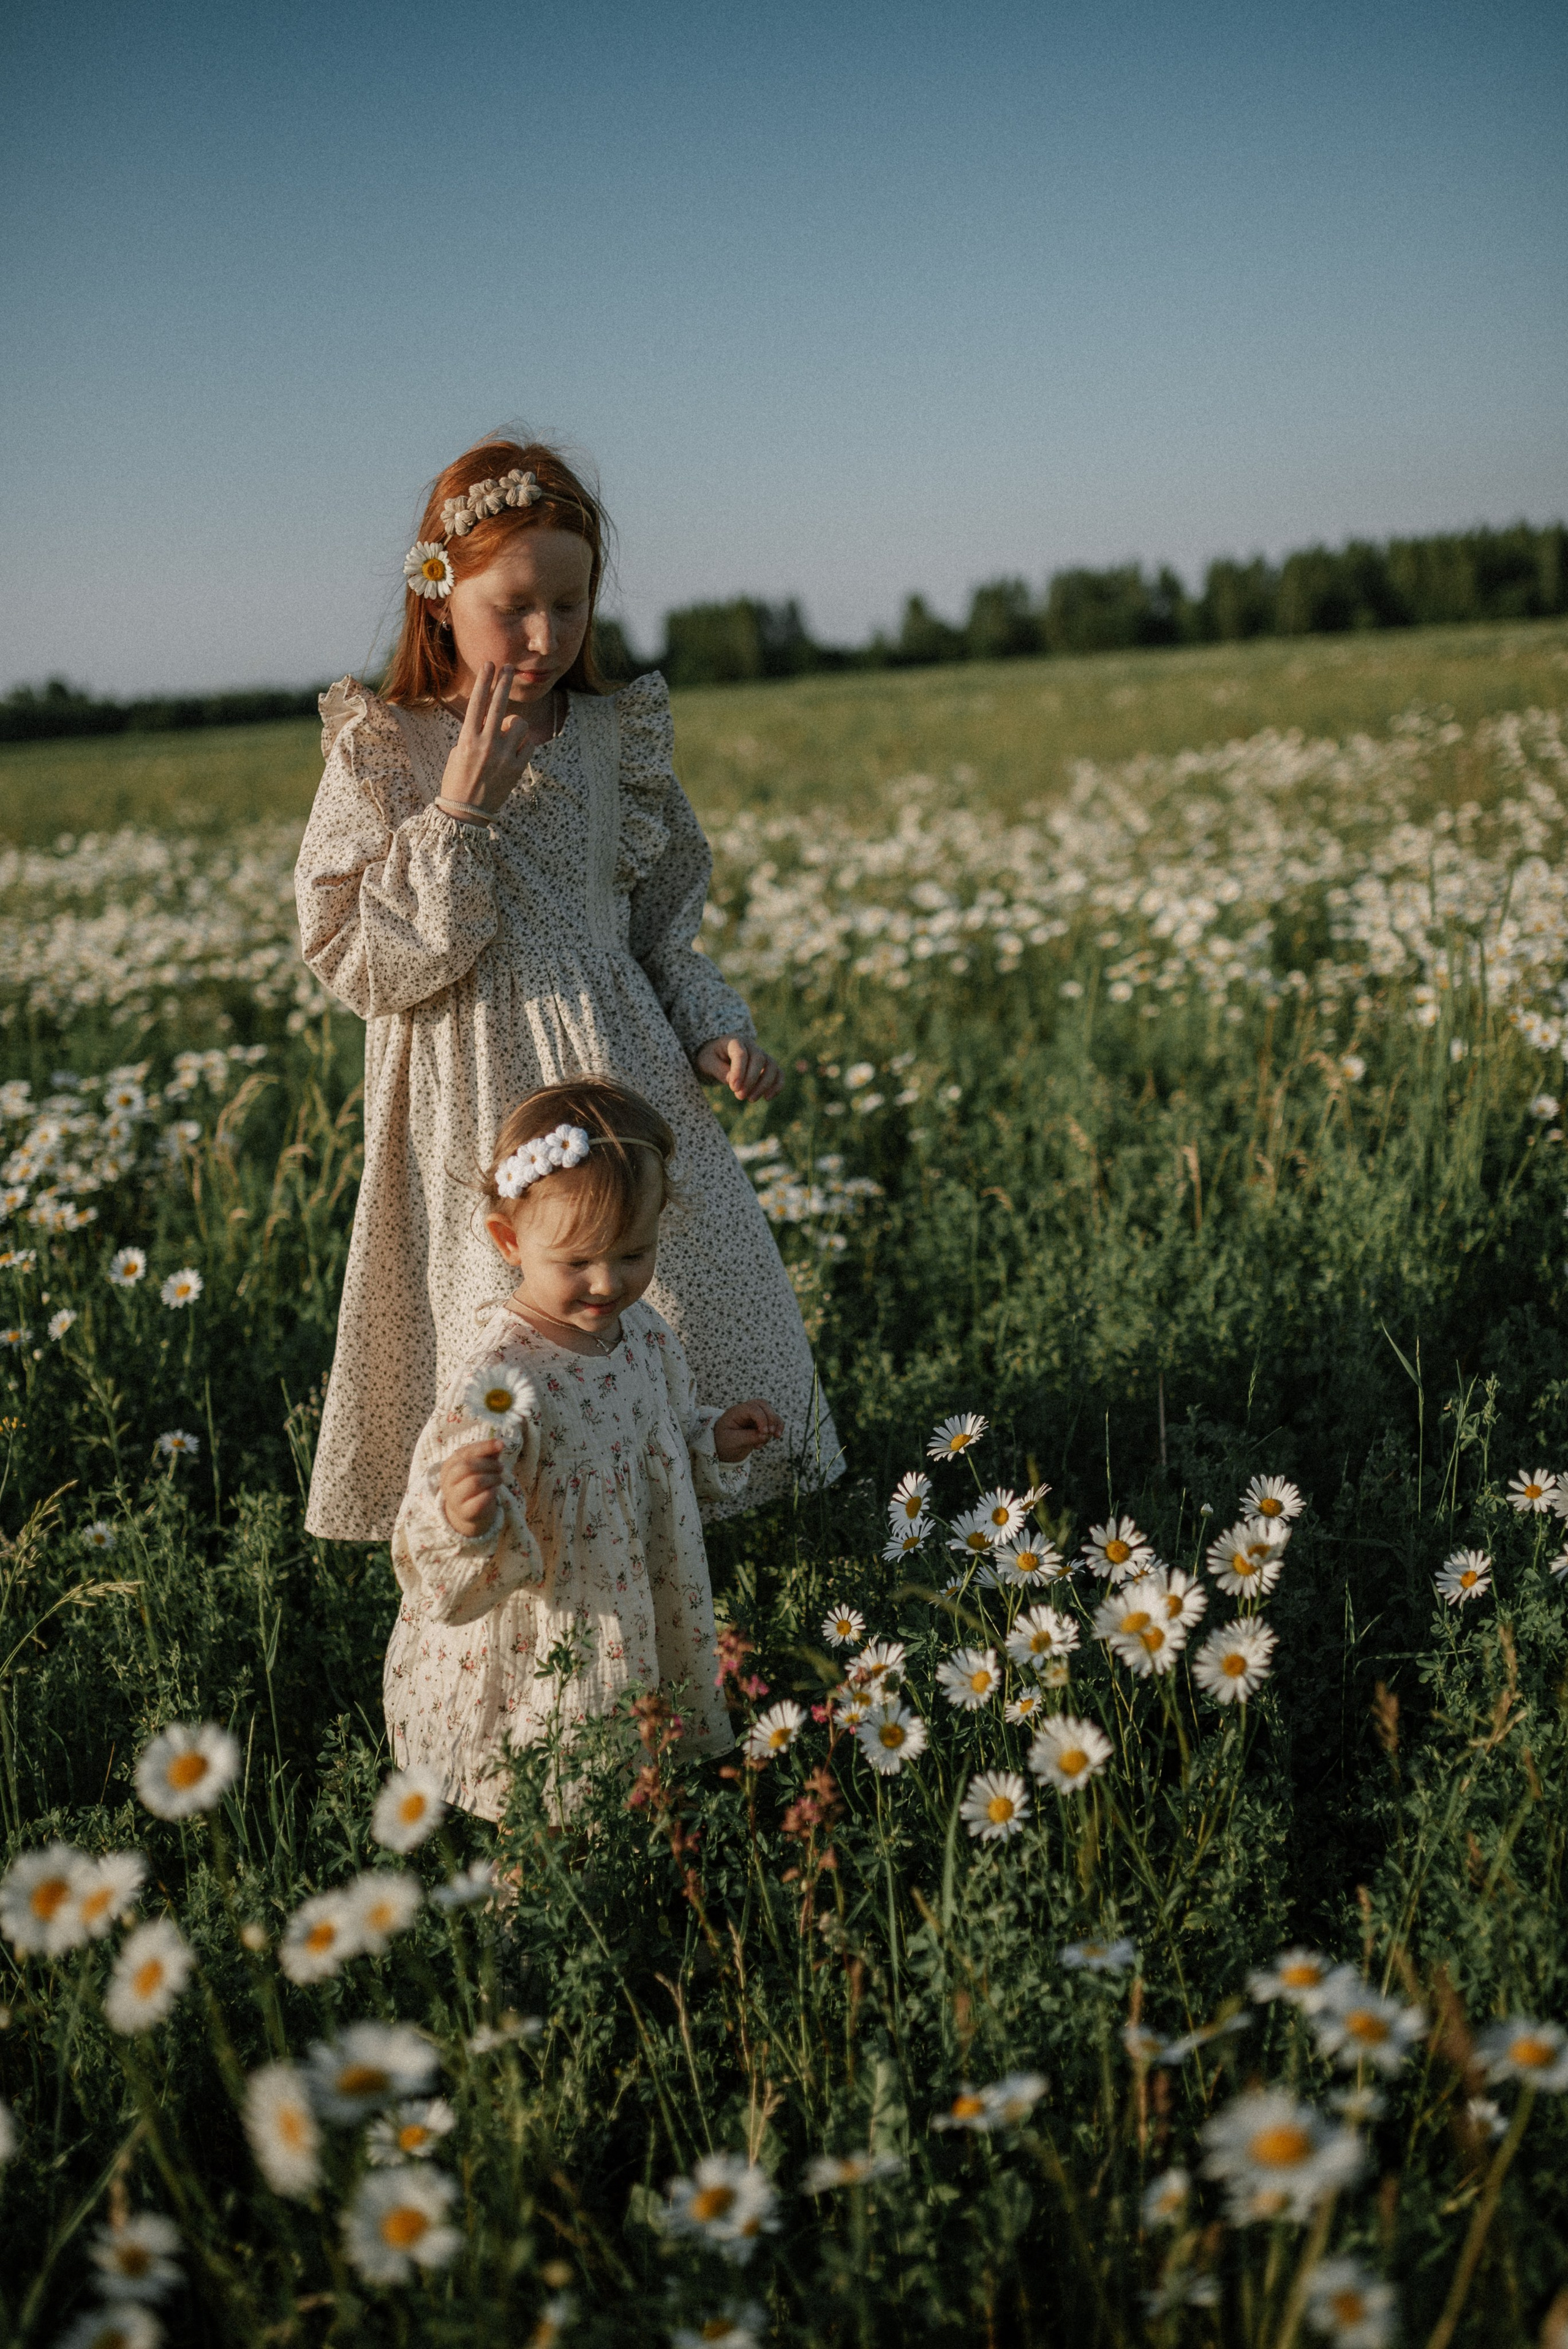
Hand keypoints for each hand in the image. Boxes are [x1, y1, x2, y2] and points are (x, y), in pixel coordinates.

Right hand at [437, 664, 547, 816]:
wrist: (466, 811)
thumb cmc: (458, 780)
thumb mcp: (458, 753)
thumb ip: (475, 735)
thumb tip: (492, 723)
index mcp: (468, 738)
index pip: (477, 703)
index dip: (485, 681)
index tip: (490, 665)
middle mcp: (486, 744)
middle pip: (499, 704)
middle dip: (504, 682)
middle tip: (509, 668)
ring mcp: (503, 756)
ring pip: (520, 724)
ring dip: (516, 727)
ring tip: (508, 738)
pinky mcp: (516, 769)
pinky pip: (529, 745)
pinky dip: (524, 746)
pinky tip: (515, 754)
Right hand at [440, 1438, 503, 1536]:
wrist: (469, 1511)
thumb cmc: (474, 1482)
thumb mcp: (479, 1466)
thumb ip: (487, 1454)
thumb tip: (499, 1444)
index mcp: (448, 1466)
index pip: (464, 1452)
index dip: (483, 1447)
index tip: (501, 1445)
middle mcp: (447, 1482)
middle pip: (467, 1467)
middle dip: (489, 1465)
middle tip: (501, 1467)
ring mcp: (454, 1498)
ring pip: (474, 1482)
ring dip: (493, 1478)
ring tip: (499, 1479)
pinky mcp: (464, 1512)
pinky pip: (481, 1499)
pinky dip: (492, 1492)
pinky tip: (494, 1490)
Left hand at [695, 1036, 781, 1102]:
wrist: (719, 1053)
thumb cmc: (712, 1057)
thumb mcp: (708, 1062)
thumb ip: (719, 1070)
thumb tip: (733, 1080)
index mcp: (734, 1041)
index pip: (741, 1054)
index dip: (739, 1072)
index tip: (734, 1088)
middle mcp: (751, 1045)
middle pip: (759, 1059)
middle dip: (751, 1080)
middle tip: (740, 1096)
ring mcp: (762, 1054)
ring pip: (772, 1066)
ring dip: (764, 1085)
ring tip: (751, 1099)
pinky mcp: (768, 1065)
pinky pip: (779, 1073)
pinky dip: (777, 1086)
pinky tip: (767, 1098)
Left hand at [712, 1399, 784, 1462]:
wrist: (721, 1447)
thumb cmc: (723, 1442)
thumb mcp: (732, 1441)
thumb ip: (748, 1437)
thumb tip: (765, 1435)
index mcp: (736, 1412)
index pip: (752, 1409)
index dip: (761, 1419)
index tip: (764, 1432)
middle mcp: (746, 1411)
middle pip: (763, 1405)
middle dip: (771, 1418)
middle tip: (770, 1433)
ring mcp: (755, 1417)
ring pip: (771, 1412)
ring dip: (776, 1424)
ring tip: (774, 1437)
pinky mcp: (761, 1424)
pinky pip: (774, 1421)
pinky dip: (778, 1428)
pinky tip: (775, 1437)